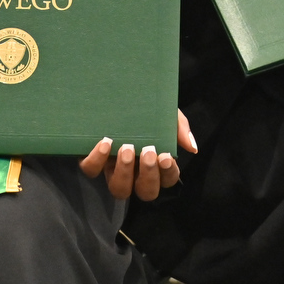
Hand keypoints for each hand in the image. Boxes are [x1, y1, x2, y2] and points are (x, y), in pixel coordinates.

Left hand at [79, 110, 196, 199]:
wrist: (118, 91)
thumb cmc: (146, 108)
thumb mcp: (166, 113)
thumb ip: (179, 128)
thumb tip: (192, 148)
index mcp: (156, 164)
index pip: (168, 179)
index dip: (168, 173)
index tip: (165, 156)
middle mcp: (136, 172)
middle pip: (146, 192)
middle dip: (148, 176)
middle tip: (147, 152)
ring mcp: (113, 168)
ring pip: (119, 189)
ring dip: (125, 172)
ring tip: (126, 148)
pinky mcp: (93, 159)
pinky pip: (91, 170)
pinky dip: (97, 160)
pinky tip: (104, 142)